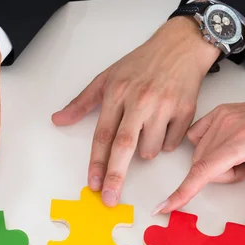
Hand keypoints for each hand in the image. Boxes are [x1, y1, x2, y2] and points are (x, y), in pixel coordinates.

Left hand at [52, 16, 219, 206]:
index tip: (93, 184)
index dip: (97, 163)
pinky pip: (171, 144)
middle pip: (124, 146)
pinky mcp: (185, 111)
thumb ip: (82, 102)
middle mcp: (140, 100)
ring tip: (146, 129)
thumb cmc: (141, 63)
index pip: (103, 135)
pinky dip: (165, 142)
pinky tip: (164, 123)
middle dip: (115, 176)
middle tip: (110, 198)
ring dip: (145, 150)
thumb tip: (58, 120)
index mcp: (117, 93)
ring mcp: (164, 106)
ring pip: (150, 150)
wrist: (181, 46)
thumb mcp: (107, 77)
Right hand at [157, 77, 244, 240]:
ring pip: (200, 155)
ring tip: (244, 154)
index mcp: (242, 142)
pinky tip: (229, 144)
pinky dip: (210, 147)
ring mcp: (220, 117)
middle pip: (203, 167)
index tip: (165, 206)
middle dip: (223, 175)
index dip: (182, 192)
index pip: (202, 172)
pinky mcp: (216, 112)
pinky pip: (197, 138)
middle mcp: (226, 127)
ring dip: (218, 162)